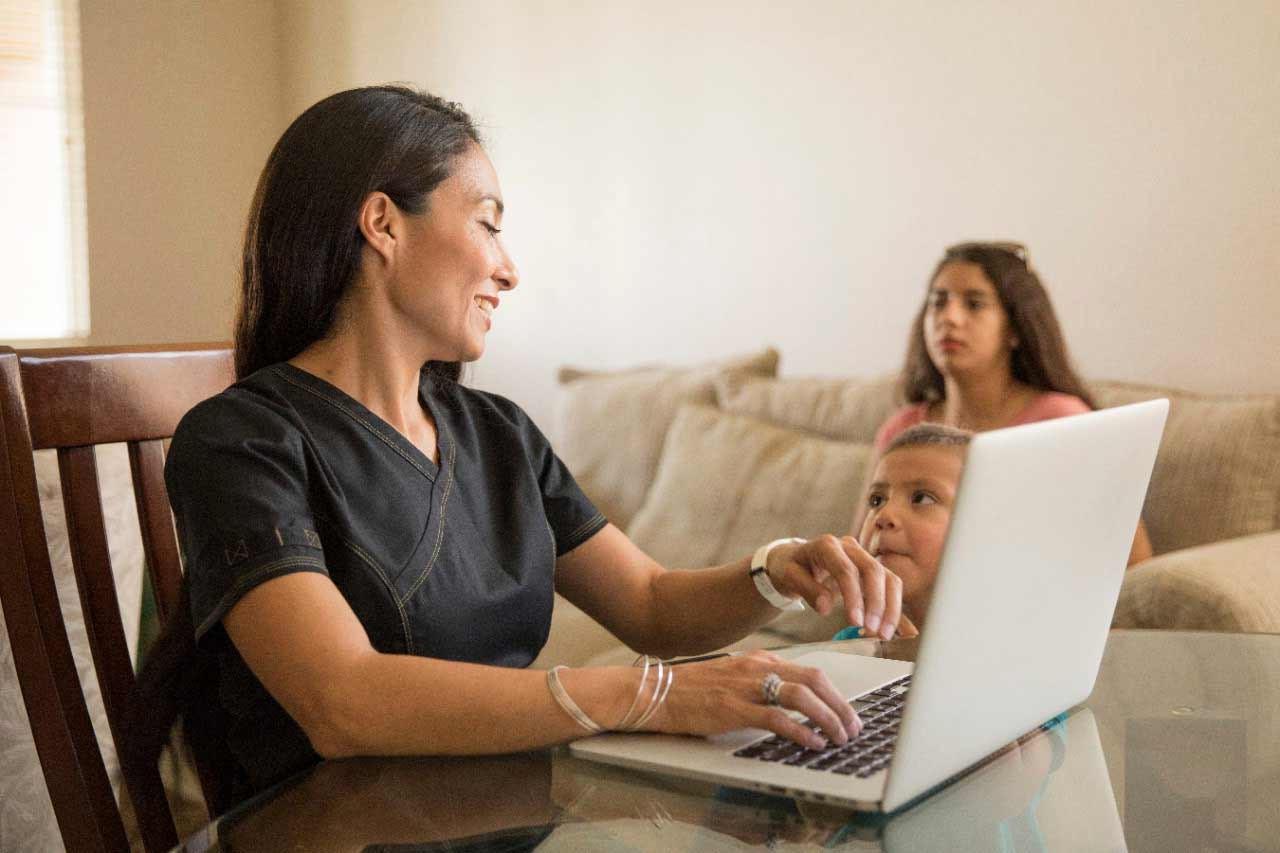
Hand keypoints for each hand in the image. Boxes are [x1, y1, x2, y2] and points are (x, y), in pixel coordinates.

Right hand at [644, 650, 860, 749]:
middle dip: (841, 706)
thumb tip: (790, 703)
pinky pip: (776, 717)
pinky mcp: (732, 708)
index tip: (847, 712)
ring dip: (827, 718)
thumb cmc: (691, 689)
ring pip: (801, 696)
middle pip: (814, 681)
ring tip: (839, 737)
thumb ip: (760, 684)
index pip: (810, 672)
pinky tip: (812, 743)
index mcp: (760, 660)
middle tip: (854, 727)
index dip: (835, 694)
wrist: (656, 691)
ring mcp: (745, 687)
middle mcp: (757, 668)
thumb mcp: (733, 677)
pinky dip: (800, 731)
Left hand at [767, 535, 906, 639]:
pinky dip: (895, 609)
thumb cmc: (792, 566)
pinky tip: (901, 630)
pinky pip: (890, 589)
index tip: (856, 621)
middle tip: (872, 631)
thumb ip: (806, 589)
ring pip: (888, 579)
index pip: (846, 570)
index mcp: (828, 546)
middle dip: (877, 603)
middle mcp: (850, 548)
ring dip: (890, 608)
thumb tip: (825, 607)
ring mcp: (864, 558)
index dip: (854, 596)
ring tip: (883, 635)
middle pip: (874, 571)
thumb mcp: (788, 576)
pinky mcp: (872, 573)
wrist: (796, 558)